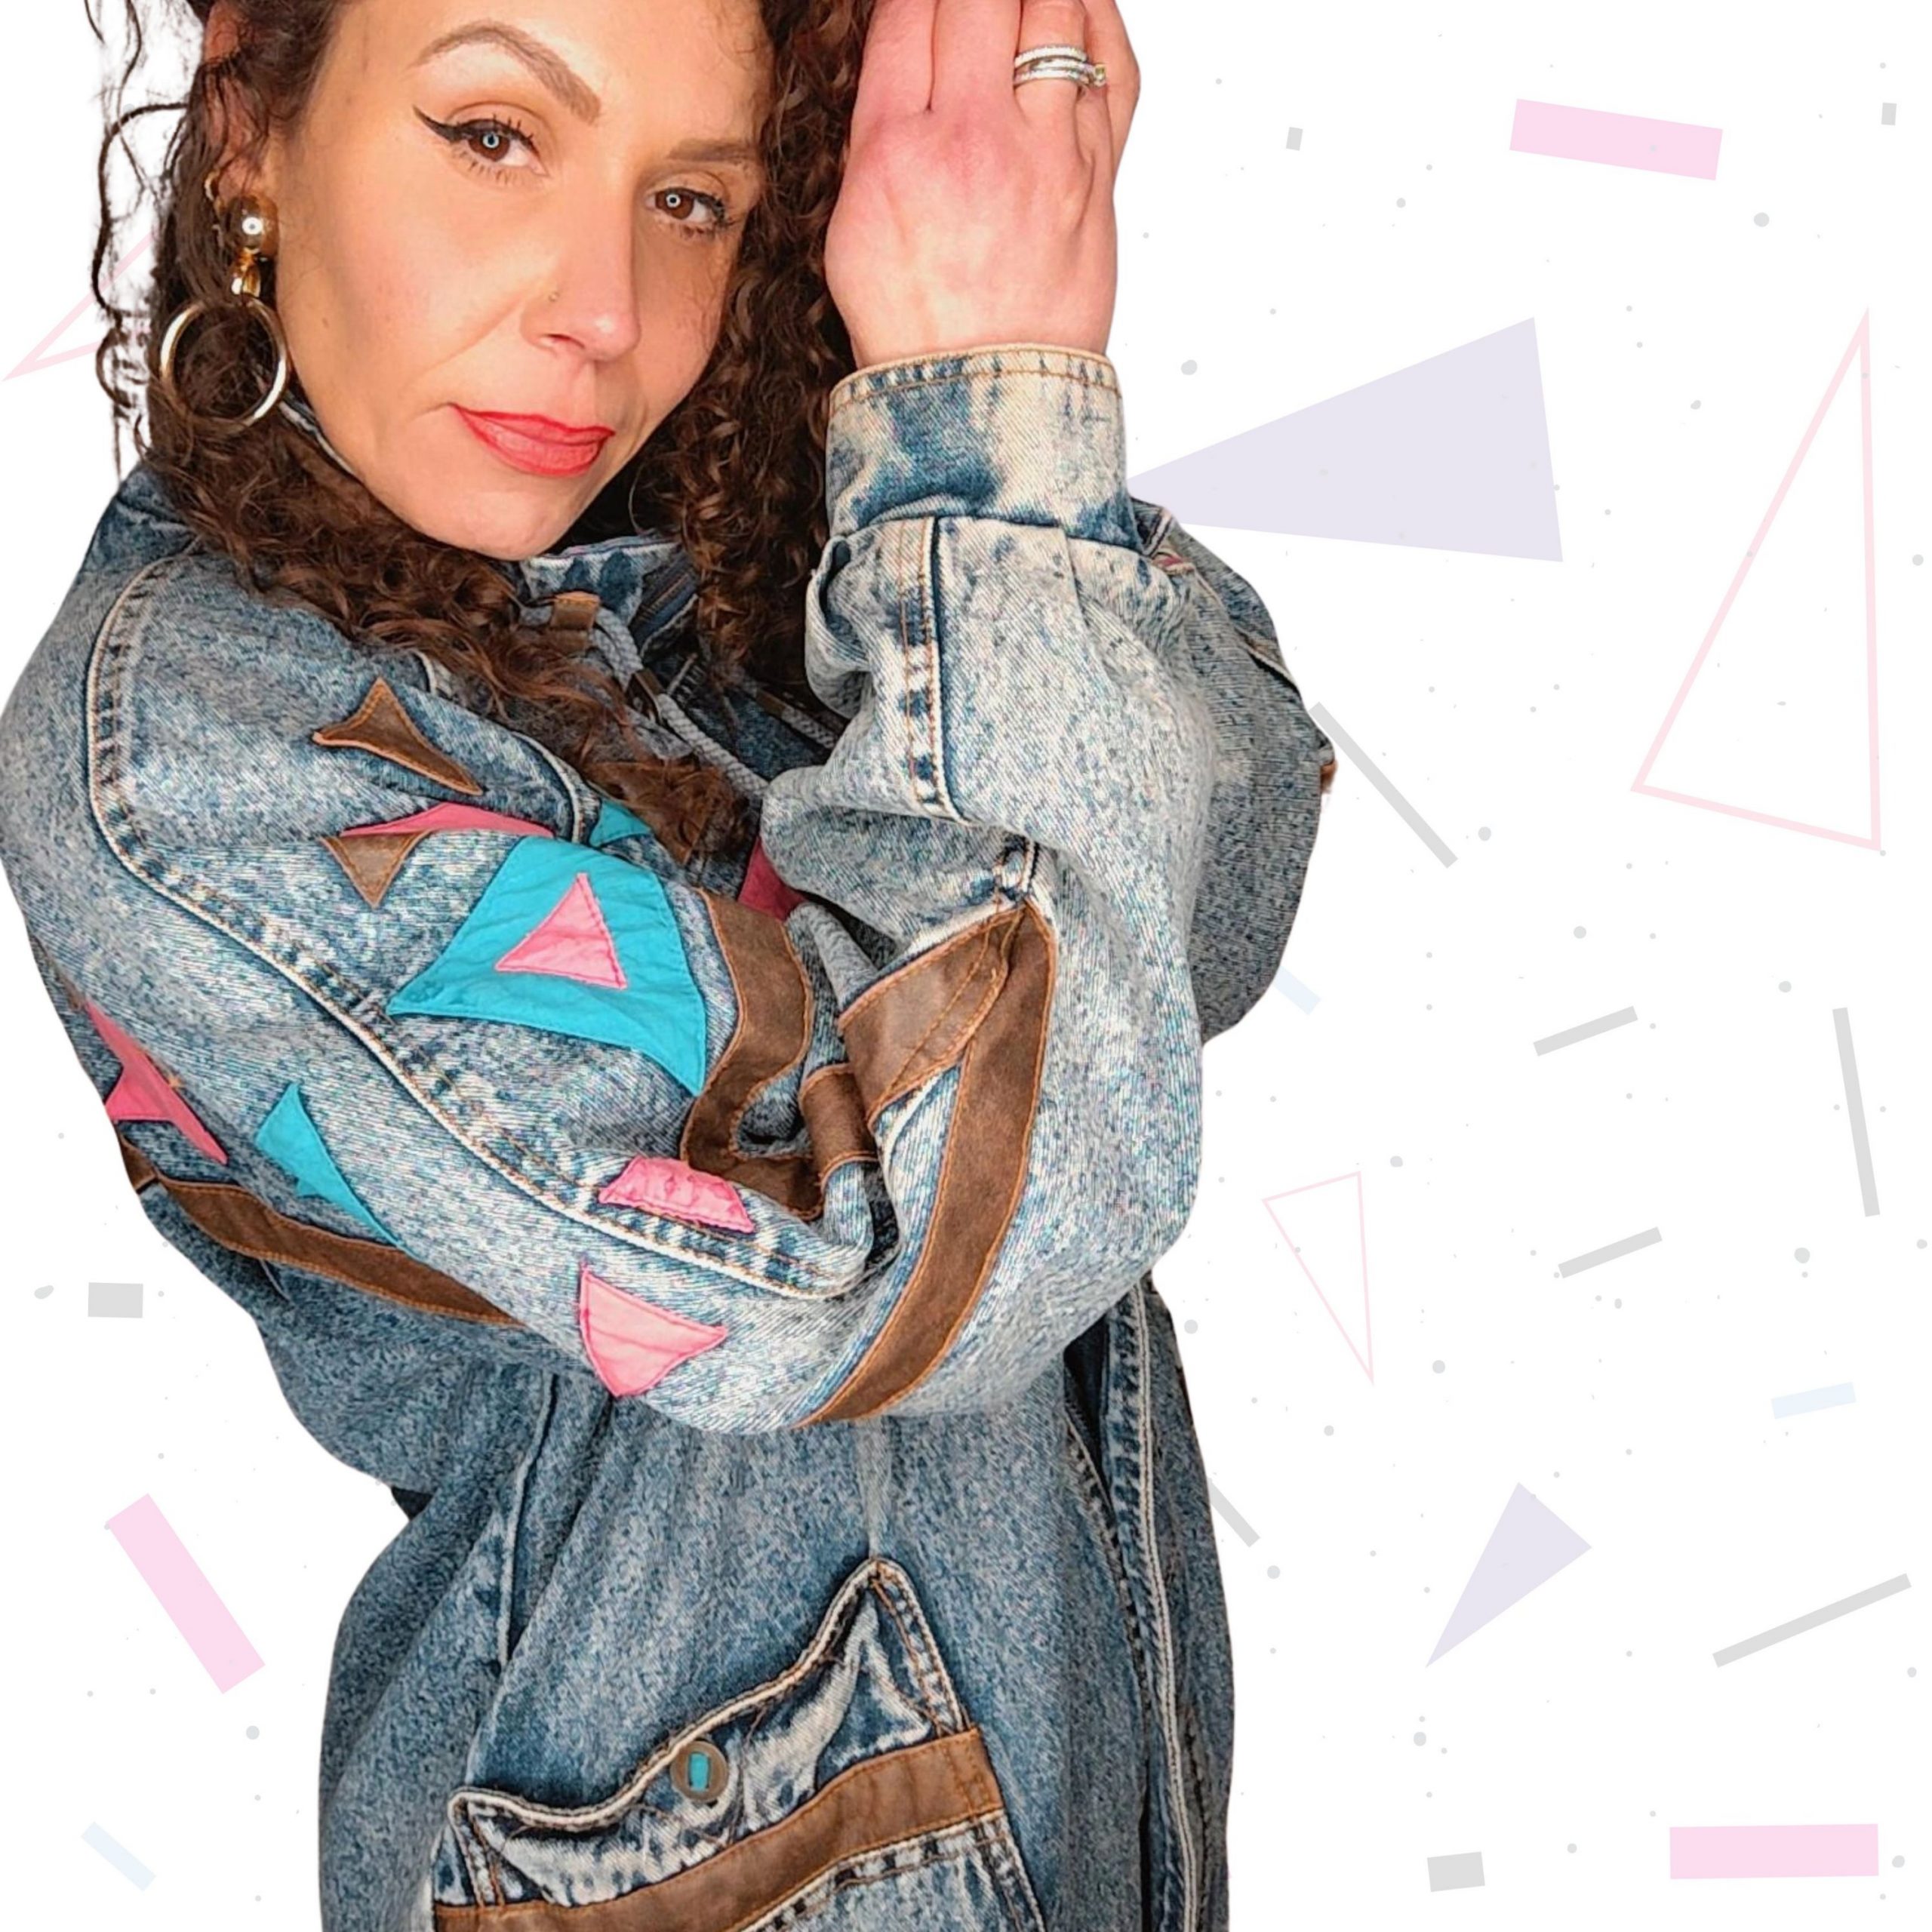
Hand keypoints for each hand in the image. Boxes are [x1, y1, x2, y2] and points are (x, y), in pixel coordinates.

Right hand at [825, 0, 1139, 371]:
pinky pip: (1112, 68)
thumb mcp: (853, 220)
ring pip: (1056, 13)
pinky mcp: (1096, 174)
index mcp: (894, 148)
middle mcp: (972, 140)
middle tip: (977, 3)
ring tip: (1022, 1)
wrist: (981, 397)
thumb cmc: (915, 321)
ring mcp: (1045, 154)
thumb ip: (880, 125)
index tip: (929, 4)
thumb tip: (907, 50)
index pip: (906, 11)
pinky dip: (1097, 22)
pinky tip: (1079, 8)